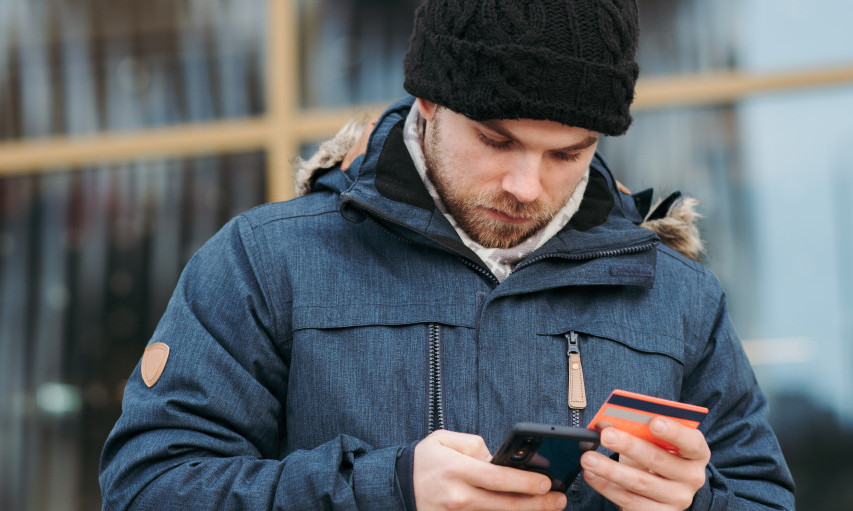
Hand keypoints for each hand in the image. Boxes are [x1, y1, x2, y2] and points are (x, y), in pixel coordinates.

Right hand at [413, 429, 567, 510]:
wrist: (397, 485)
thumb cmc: (424, 460)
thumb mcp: (444, 439)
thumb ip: (474, 445)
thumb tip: (498, 458)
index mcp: (457, 469)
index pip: (498, 478)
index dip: (525, 481)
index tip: (546, 481)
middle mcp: (459, 496)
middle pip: (505, 505)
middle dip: (537, 503)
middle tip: (558, 499)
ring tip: (549, 506)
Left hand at [580, 418, 710, 509]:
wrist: (660, 492)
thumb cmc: (655, 457)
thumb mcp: (653, 443)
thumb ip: (639, 431)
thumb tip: (607, 422)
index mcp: (696, 453)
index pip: (691, 442)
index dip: (673, 431)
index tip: (653, 421)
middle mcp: (692, 478)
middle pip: (658, 460)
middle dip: (629, 446)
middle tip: (606, 435)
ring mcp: (677, 500)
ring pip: (639, 482)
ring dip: (610, 469)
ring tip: (588, 458)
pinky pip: (629, 501)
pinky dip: (607, 487)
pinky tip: (591, 475)